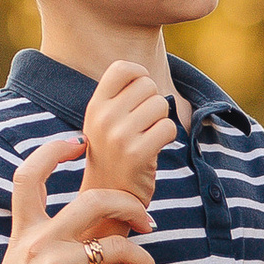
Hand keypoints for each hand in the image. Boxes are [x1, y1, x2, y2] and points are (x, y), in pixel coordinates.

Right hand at [0, 137, 162, 263]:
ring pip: (117, 244)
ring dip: (145, 257)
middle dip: (128, 204)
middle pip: (93, 200)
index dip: (53, 151)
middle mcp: (39, 244)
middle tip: (148, 221)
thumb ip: (41, 251)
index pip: (28, 176)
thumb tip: (78, 240)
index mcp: (23, 235)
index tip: (78, 143)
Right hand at [82, 62, 174, 207]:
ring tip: (146, 137)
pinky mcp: (137, 153)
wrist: (107, 195)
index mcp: (94, 105)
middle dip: (153, 102)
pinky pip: (168, 127)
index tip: (141, 93)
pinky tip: (153, 148)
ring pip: (161, 105)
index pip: (123, 68)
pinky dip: (167, 137)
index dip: (140, 75)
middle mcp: (103, 118)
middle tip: (143, 125)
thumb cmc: (112, 152)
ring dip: (161, 121)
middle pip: (148, 85)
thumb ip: (119, 96)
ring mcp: (119, 136)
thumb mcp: (103, 121)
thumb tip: (145, 74)